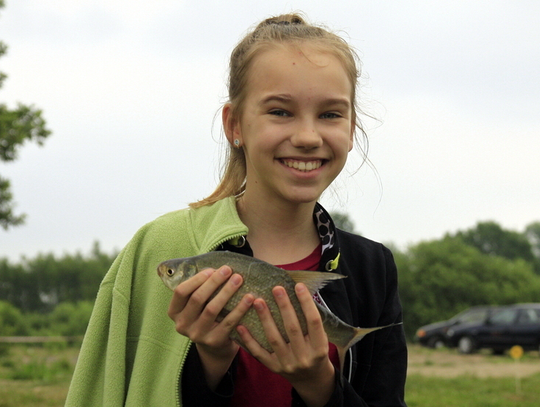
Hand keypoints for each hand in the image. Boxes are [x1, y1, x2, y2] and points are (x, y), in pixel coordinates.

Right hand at [167, 265, 253, 388]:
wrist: (214, 345)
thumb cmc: (206, 314)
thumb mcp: (196, 304)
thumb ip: (200, 287)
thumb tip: (217, 265)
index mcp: (174, 312)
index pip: (181, 292)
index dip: (196, 279)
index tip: (212, 270)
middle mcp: (182, 325)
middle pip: (197, 298)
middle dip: (214, 282)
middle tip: (228, 270)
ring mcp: (197, 335)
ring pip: (212, 309)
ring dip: (227, 292)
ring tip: (239, 279)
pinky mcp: (214, 341)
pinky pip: (228, 322)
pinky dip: (240, 308)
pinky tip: (249, 298)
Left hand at [236, 283, 334, 406]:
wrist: (311, 379)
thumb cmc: (316, 352)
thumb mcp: (321, 339)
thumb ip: (311, 321)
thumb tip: (299, 292)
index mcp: (319, 348)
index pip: (313, 322)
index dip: (306, 303)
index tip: (298, 286)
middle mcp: (304, 357)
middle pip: (292, 328)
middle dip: (284, 306)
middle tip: (276, 288)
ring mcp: (287, 364)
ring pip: (274, 338)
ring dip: (265, 318)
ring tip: (258, 301)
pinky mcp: (274, 368)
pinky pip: (259, 353)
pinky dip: (249, 340)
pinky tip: (241, 326)